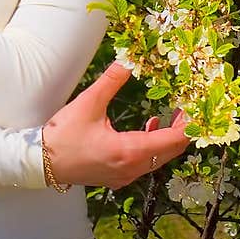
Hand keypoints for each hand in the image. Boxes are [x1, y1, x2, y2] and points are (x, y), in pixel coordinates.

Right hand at [41, 60, 190, 189]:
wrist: (43, 162)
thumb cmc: (64, 135)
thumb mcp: (89, 103)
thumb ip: (111, 81)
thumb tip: (128, 60)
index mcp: (130, 151)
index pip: (172, 141)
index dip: (188, 125)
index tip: (196, 109)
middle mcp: (133, 168)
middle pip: (170, 152)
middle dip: (182, 131)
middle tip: (188, 109)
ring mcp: (125, 176)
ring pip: (158, 159)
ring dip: (168, 139)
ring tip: (172, 117)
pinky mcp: (117, 177)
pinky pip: (146, 164)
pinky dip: (153, 147)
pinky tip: (147, 131)